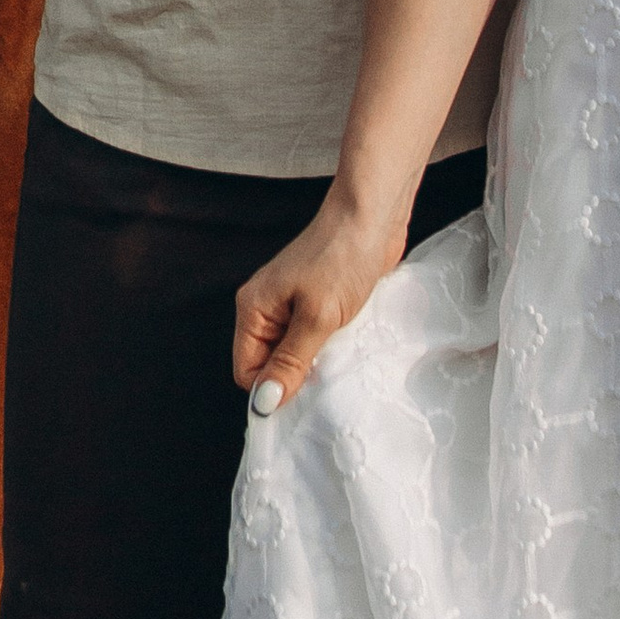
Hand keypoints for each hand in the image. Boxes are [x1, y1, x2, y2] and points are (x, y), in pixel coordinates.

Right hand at [234, 191, 405, 413]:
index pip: (247, 370)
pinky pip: (314, 339)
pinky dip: (329, 348)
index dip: (271, 389)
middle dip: (296, 377)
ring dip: (316, 363)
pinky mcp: (316, 303)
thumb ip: (290, 361)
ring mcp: (291, 305)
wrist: (372, 217)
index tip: (305, 399)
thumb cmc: (343, 259)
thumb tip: (264, 401)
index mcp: (254, 308)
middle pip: (270, 364)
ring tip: (341, 357)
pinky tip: (348, 346)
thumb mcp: (317, 317)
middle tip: (328, 379)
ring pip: (294, 353)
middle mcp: (267, 308)